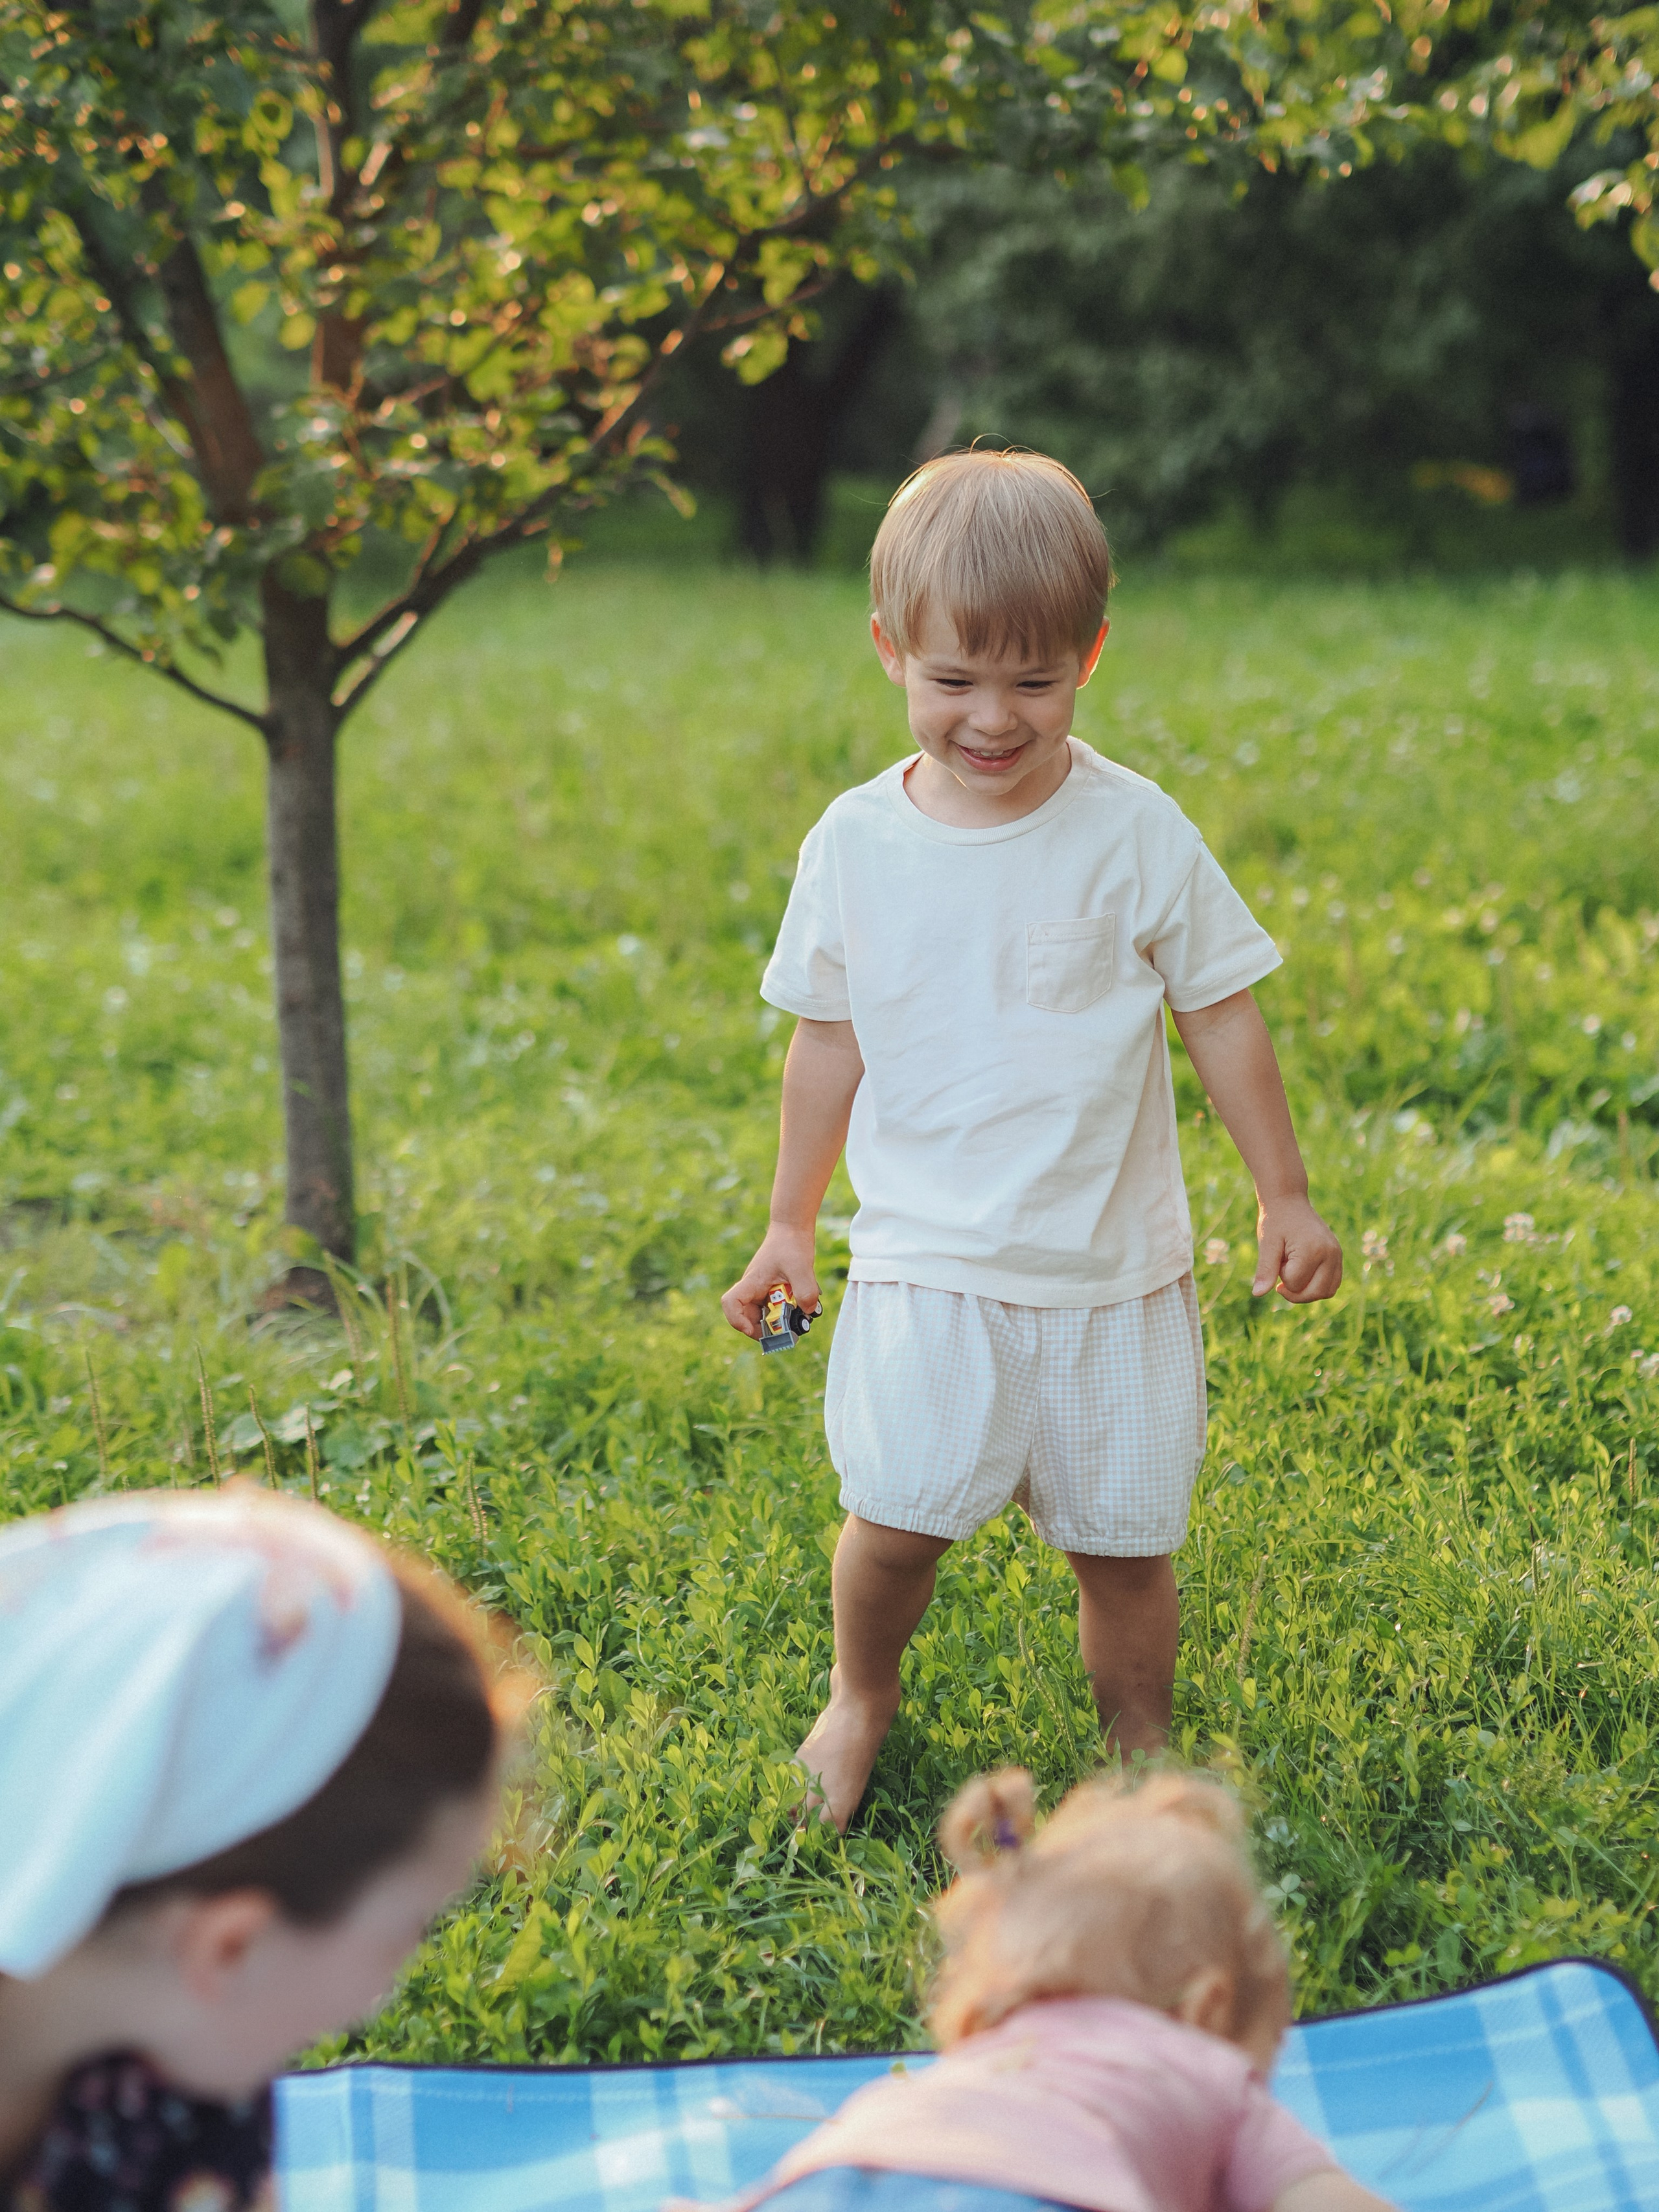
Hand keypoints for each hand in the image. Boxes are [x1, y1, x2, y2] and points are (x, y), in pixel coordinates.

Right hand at [721, 1224, 820, 1339]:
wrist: (793, 1227)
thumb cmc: (791, 1243)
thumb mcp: (802, 1267)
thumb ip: (806, 1291)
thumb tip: (808, 1312)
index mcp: (752, 1282)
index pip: (730, 1303)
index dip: (736, 1320)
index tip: (753, 1328)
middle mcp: (754, 1289)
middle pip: (747, 1317)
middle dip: (764, 1330)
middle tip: (784, 1334)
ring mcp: (763, 1291)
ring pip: (763, 1315)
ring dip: (778, 1322)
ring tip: (797, 1322)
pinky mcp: (774, 1291)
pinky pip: (776, 1308)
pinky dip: (787, 1313)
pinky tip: (803, 1308)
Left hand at [1253, 1194, 1342, 1302]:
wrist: (1288, 1200)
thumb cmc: (1275, 1221)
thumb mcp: (1267, 1244)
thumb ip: (1265, 1270)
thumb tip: (1257, 1294)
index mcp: (1313, 1249)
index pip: (1296, 1284)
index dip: (1281, 1276)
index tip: (1278, 1256)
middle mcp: (1331, 1253)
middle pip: (1315, 1293)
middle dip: (1294, 1290)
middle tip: (1282, 1268)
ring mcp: (1337, 1255)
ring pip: (1326, 1292)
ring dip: (1306, 1291)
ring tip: (1293, 1271)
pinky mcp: (1338, 1256)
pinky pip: (1332, 1283)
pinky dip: (1317, 1286)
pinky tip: (1303, 1273)